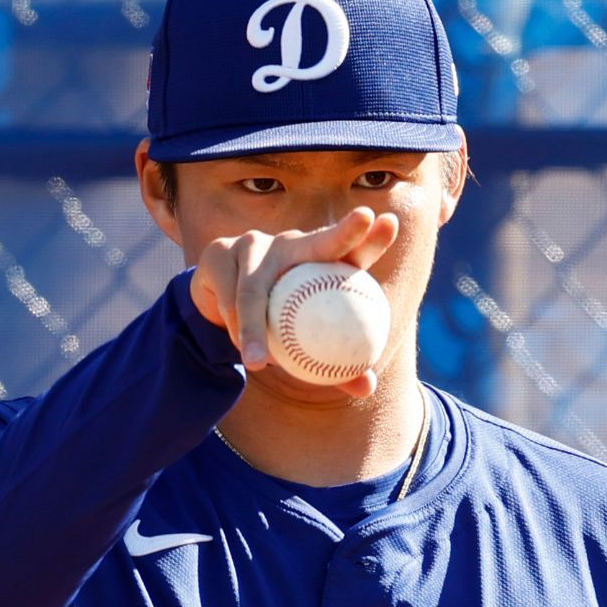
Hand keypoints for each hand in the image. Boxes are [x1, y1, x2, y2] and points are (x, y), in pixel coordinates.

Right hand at [189, 207, 397, 398]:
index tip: (391, 222)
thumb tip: (367, 389)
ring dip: (256, 327)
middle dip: (348, 229)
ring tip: (260, 362)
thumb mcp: (303, 348)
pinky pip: (231, 298)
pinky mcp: (220, 251)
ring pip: (260, 288)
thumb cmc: (273, 328)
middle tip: (366, 218)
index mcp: (319, 265)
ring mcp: (255, 243)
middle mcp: (292, 245)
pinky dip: (236, 328)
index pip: (353, 252)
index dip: (373, 237)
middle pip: (323, 240)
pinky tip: (241, 348)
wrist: (216, 313)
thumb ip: (336, 367)